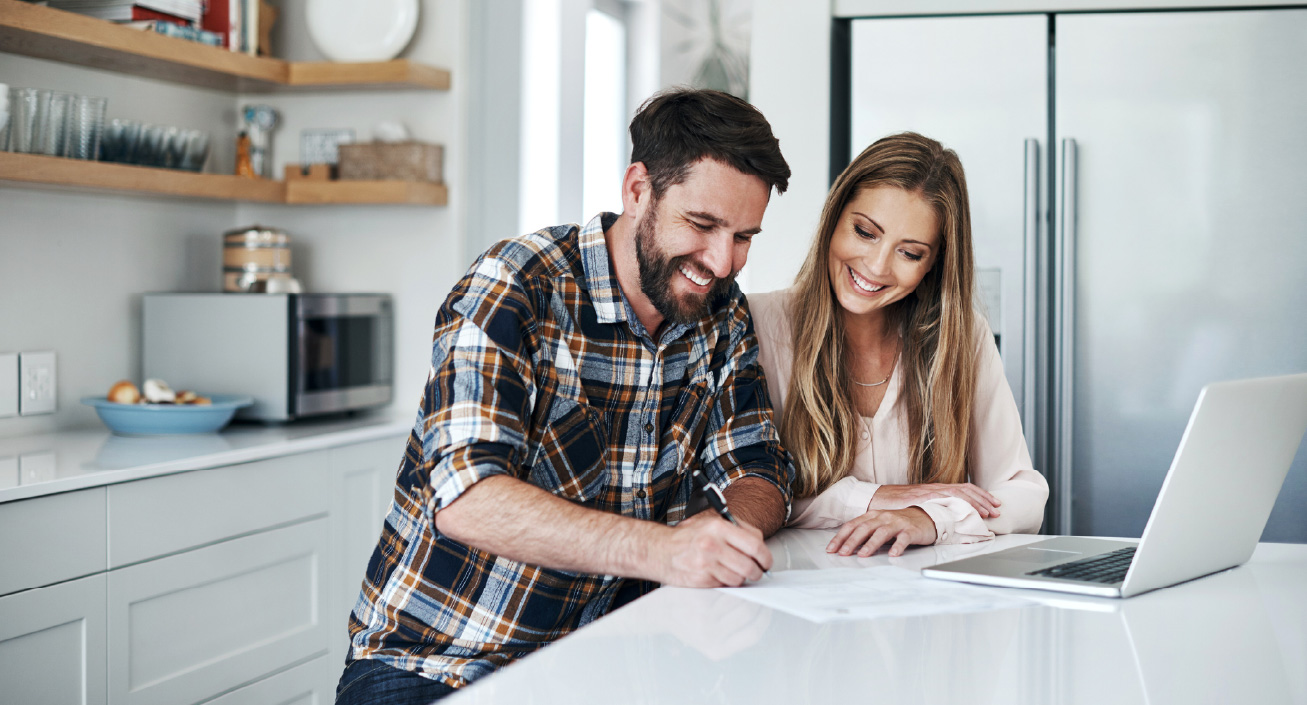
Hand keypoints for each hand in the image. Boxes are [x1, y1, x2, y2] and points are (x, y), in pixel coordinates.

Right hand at [653, 511, 772, 587]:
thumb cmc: (687, 537)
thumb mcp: (711, 522)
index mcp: (718, 527)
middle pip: (749, 566)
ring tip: (733, 571)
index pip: (755, 545)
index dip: (765, 557)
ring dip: (740, 578)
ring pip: (739, 579)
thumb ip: (737, 529)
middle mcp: (712, 545)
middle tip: (756, 572)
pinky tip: (718, 574)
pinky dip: (725, 582)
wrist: (659, 550)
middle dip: (757, 572)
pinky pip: (724, 585)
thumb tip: (760, 543)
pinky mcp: (701, 580)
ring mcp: (706, 564)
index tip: (766, 562)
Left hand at [826, 507, 937, 556]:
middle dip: (852, 541)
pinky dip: (898, 546)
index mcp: (873, 515)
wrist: (925, 517)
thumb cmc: (899, 523)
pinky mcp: (911, 530)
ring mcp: (897, 523)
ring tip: (863, 554)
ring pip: (882, 532)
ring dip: (871, 544)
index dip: (840, 537)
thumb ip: (865, 532)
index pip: (852, 525)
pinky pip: (903, 538)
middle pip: (864, 528)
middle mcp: (883, 517)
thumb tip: (846, 546)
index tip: (831, 549)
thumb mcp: (879, 524)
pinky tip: (893, 554)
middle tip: (843, 553)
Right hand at [869, 483, 1001, 518]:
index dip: (980, 495)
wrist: (875, 499)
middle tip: (997, 509)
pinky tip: (965, 513)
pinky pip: (942, 502)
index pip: (963, 488)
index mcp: (936, 489)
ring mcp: (928, 493)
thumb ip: (932, 507)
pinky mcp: (921, 499)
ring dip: (974, 504)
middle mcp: (934, 489)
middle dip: (983, 499)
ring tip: (986, 514)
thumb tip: (947, 516)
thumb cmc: (894, 504)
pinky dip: (955, 507)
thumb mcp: (918, 504)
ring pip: (957, 495)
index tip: (994, 503)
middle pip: (965, 490)